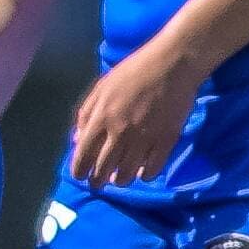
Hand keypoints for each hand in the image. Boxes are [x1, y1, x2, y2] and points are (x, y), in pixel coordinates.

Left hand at [67, 40, 205, 185]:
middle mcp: (120, 133)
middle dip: (98, 181)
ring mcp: (144, 139)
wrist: (172, 64)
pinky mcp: (165, 141)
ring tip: (120, 179)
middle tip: (99, 183)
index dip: (79, 170)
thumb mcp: (102, 87)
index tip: (80, 176)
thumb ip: (86, 114)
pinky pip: (152, 169)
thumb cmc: (134, 71)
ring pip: (127, 174)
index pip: (83, 155)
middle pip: (103, 169)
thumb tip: (76, 140)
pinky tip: (143, 173)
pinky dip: (145, 175)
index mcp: (101, 118)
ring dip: (121, 180)